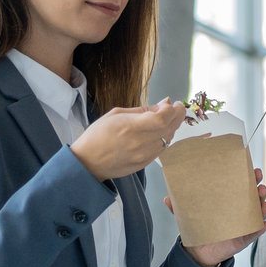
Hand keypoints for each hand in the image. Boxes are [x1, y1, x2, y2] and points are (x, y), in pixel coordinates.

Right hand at [71, 99, 187, 180]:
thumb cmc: (98, 135)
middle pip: (170, 128)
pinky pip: (162, 148)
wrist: (88, 162)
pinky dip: (164, 138)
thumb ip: (142, 110)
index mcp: (132, 128)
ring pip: (168, 139)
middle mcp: (141, 143)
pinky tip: (159, 131)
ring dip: (172, 127)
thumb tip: (163, 104)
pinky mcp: (145, 163)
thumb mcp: (116, 114)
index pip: (163, 117)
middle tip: (177, 108)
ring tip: (167, 118)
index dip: (173, 109)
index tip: (174, 103)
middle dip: (177, 115)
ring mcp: (145, 155)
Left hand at [167, 169, 265, 266]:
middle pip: (255, 198)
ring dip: (263, 206)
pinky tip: (264, 223)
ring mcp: (245, 224)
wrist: (200, 251)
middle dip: (260, 189)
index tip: (253, 169)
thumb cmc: (200, 229)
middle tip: (259, 182)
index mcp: (231, 202)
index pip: (243, 187)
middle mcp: (241, 212)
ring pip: (259, 213)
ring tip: (263, 201)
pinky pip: (256, 232)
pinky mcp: (245, 238)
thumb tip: (166, 198)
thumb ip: (179, 208)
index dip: (250, 178)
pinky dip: (261, 228)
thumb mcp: (190, 216)